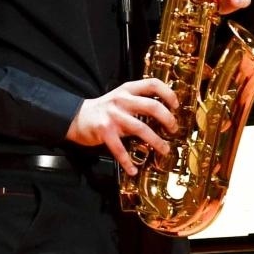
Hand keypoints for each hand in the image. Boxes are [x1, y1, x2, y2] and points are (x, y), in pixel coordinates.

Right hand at [65, 77, 179, 173]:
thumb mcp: (121, 97)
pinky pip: (120, 149)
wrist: (77, 117)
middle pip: (152, 106)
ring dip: (156, 141)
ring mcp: (113, 116)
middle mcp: (122, 100)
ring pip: (141, 128)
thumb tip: (165, 112)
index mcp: (128, 90)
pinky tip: (133, 169)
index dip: (168, 94)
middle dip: (167, 119)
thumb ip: (138, 101)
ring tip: (165, 150)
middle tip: (173, 130)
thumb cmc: (105, 109)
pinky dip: (127, 161)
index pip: (152, 84)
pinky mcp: (105, 131)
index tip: (176, 106)